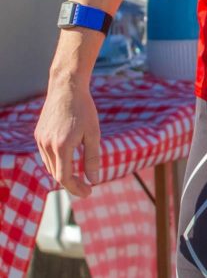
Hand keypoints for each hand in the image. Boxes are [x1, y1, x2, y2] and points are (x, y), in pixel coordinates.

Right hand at [34, 80, 101, 197]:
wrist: (67, 88)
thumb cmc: (84, 109)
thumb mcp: (93, 133)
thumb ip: (92, 158)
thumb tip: (94, 179)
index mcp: (62, 146)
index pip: (64, 178)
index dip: (76, 188)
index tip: (89, 192)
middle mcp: (47, 145)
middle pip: (56, 173)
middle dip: (71, 183)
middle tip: (87, 186)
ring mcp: (40, 140)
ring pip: (50, 165)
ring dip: (63, 173)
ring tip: (78, 176)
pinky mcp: (38, 134)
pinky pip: (46, 155)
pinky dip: (56, 162)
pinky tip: (67, 160)